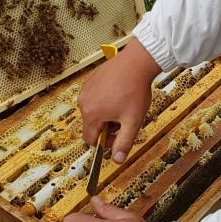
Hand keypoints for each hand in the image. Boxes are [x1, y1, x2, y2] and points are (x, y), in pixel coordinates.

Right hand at [78, 38, 160, 162]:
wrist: (137, 62)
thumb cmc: (135, 90)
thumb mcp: (132, 121)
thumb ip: (124, 142)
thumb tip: (117, 160)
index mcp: (91, 114)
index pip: (90, 140)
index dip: (104, 141)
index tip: (117, 135)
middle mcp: (84, 101)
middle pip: (91, 125)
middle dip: (107, 126)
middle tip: (123, 118)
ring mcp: (86, 89)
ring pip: (93, 111)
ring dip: (106, 113)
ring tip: (122, 103)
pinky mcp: (90, 79)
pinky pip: (94, 97)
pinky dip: (104, 99)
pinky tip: (118, 93)